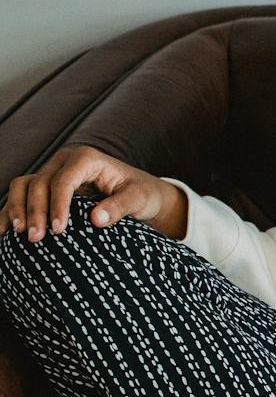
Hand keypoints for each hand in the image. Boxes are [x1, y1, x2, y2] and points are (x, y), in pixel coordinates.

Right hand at [5, 145, 186, 241]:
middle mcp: (65, 161)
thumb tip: (96, 219)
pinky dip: (12, 210)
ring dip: (17, 209)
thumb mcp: (138, 199)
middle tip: (36, 238)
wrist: (141, 192)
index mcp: (87, 159)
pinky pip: (22, 193)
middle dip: (35, 211)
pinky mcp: (46, 185)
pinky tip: (4, 230)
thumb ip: (120, 207)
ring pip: (24, 185)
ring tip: (18, 233)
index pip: (64, 181)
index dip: (58, 205)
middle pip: (39, 183)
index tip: (58, 230)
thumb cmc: (142, 193)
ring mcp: (52, 171)